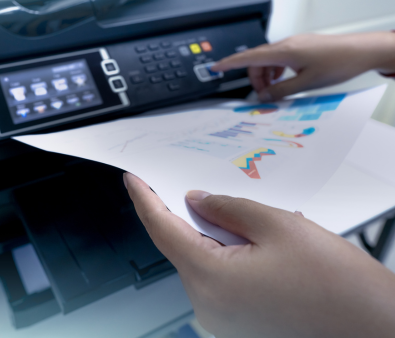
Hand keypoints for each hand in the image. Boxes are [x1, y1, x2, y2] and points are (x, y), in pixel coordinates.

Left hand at [123, 172, 394, 337]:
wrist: (375, 330)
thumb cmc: (336, 285)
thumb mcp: (277, 226)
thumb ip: (228, 208)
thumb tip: (197, 201)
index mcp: (209, 278)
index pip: (161, 229)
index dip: (144, 199)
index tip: (133, 180)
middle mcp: (208, 305)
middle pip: (182, 246)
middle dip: (187, 215)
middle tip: (197, 187)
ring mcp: (223, 319)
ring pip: (203, 262)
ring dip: (214, 237)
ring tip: (244, 219)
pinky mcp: (238, 324)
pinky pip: (220, 280)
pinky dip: (227, 256)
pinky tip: (253, 244)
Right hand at [212, 32, 394, 101]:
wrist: (360, 51)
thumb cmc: (338, 63)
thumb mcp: (306, 83)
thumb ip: (281, 91)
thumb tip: (264, 97)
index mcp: (284, 51)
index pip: (248, 57)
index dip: (229, 63)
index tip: (215, 68)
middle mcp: (286, 44)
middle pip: (257, 61)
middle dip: (255, 78)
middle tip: (263, 95)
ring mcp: (294, 44)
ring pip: (268, 60)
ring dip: (266, 76)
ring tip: (275, 90)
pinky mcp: (301, 46)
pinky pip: (280, 58)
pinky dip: (276, 70)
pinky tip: (284, 80)